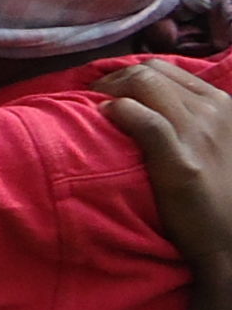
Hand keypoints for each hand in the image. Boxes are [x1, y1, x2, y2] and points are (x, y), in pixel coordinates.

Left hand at [99, 63, 231, 270]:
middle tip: (91, 96)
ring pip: (145, 85)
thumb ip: (191, 119)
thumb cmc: (216, 195)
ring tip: (91, 105)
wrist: (231, 241)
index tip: (107, 89)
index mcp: (223, 104)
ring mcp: (200, 134)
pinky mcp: (181, 161)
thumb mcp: (215, 144)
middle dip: (114, 78)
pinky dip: (118, 111)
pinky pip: (144, 119)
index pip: (166, 69)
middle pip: (151, 72)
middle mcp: (215, 112)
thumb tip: (143, 101)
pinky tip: (104, 116)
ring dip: (110, 90)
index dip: (129, 74)